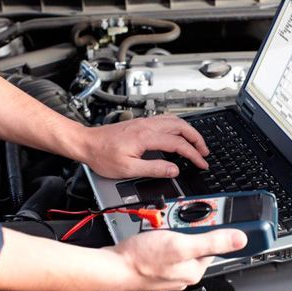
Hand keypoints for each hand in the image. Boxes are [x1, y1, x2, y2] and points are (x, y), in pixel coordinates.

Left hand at [81, 115, 209, 178]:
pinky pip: (166, 120)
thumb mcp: (128, 169)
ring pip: (174, 120)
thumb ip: (154, 169)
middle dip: (197, 139)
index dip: (193, 154)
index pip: (178, 144)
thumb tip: (173, 170)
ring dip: (188, 131)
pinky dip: (178, 127)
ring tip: (196, 143)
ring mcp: (144, 122)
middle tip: (204, 151)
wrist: (87, 143)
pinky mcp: (140, 123)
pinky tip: (178, 134)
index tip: (201, 163)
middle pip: (181, 126)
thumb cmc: (102, 156)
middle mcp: (147, 126)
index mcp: (146, 137)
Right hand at [105, 229, 246, 290]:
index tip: (210, 214)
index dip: (213, 226)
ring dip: (172, 226)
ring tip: (161, 224)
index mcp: (195, 269)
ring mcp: (170, 266)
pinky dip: (161, 233)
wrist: (112, 266)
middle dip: (186, 224)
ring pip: (179, 238)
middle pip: (196, 238)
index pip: (214, 243)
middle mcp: (184, 270)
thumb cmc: (142, 259)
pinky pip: (166, 242)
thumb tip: (240, 239)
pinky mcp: (157, 261)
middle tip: (175, 219)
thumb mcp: (182, 244)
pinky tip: (153, 230)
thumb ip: (212, 240)